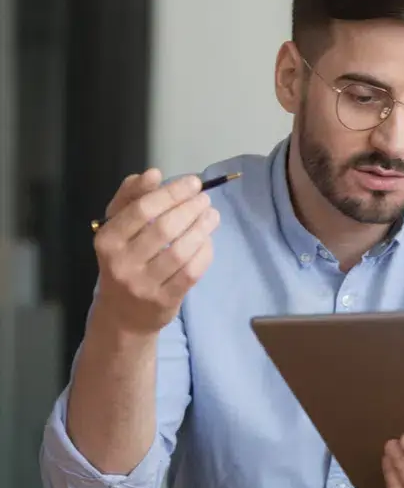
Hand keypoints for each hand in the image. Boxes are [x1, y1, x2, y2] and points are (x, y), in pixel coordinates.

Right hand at [92, 169, 219, 335]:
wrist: (122, 313)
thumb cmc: (124, 259)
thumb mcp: (118, 226)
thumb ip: (132, 197)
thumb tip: (152, 174)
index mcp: (107, 239)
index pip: (142, 209)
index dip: (172, 192)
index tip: (193, 182)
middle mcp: (121, 263)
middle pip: (164, 228)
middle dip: (191, 208)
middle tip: (205, 199)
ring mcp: (143, 285)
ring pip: (181, 251)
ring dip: (202, 228)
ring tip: (212, 215)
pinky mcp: (164, 300)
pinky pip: (192, 272)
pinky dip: (205, 252)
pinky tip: (208, 240)